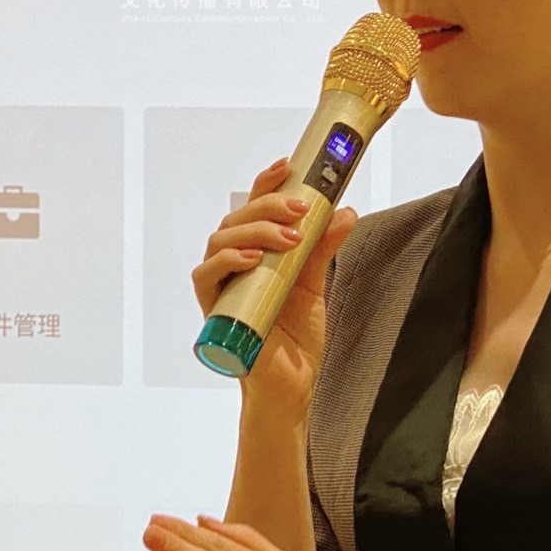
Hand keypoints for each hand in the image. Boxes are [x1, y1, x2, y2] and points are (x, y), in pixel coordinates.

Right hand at [192, 158, 357, 407]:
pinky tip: (253, 257)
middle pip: (236, 217)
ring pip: (221, 239)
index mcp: (255, 253)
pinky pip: (206, 276)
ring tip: (288, 237)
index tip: (289, 165)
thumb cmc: (294, 336)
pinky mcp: (214, 310)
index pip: (252, 208)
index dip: (266, 184)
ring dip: (254, 230)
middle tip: (301, 208)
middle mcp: (233, 264)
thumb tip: (344, 210)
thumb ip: (323, 247)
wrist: (293, 385)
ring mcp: (222, 286)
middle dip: (268, 205)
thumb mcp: (314, 284)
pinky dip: (228, 261)